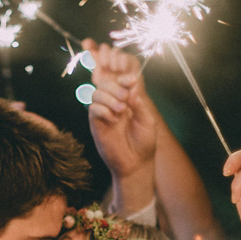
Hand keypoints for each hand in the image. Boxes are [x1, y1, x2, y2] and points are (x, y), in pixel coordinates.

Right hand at [85, 39, 157, 184]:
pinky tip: (114, 120)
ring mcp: (103, 113)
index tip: (131, 79)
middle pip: (105, 81)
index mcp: (127, 99)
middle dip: (115, 85)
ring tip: (122, 110)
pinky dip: (103, 110)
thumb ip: (139, 104)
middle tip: (126, 97)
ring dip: (109, 97)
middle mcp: (113, 103)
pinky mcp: (96, 124)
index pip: (118, 79)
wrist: (136, 164)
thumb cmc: (144, 143)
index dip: (122, 75)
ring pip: (97, 93)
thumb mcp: (147, 120)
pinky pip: (93, 108)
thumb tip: (131, 88)